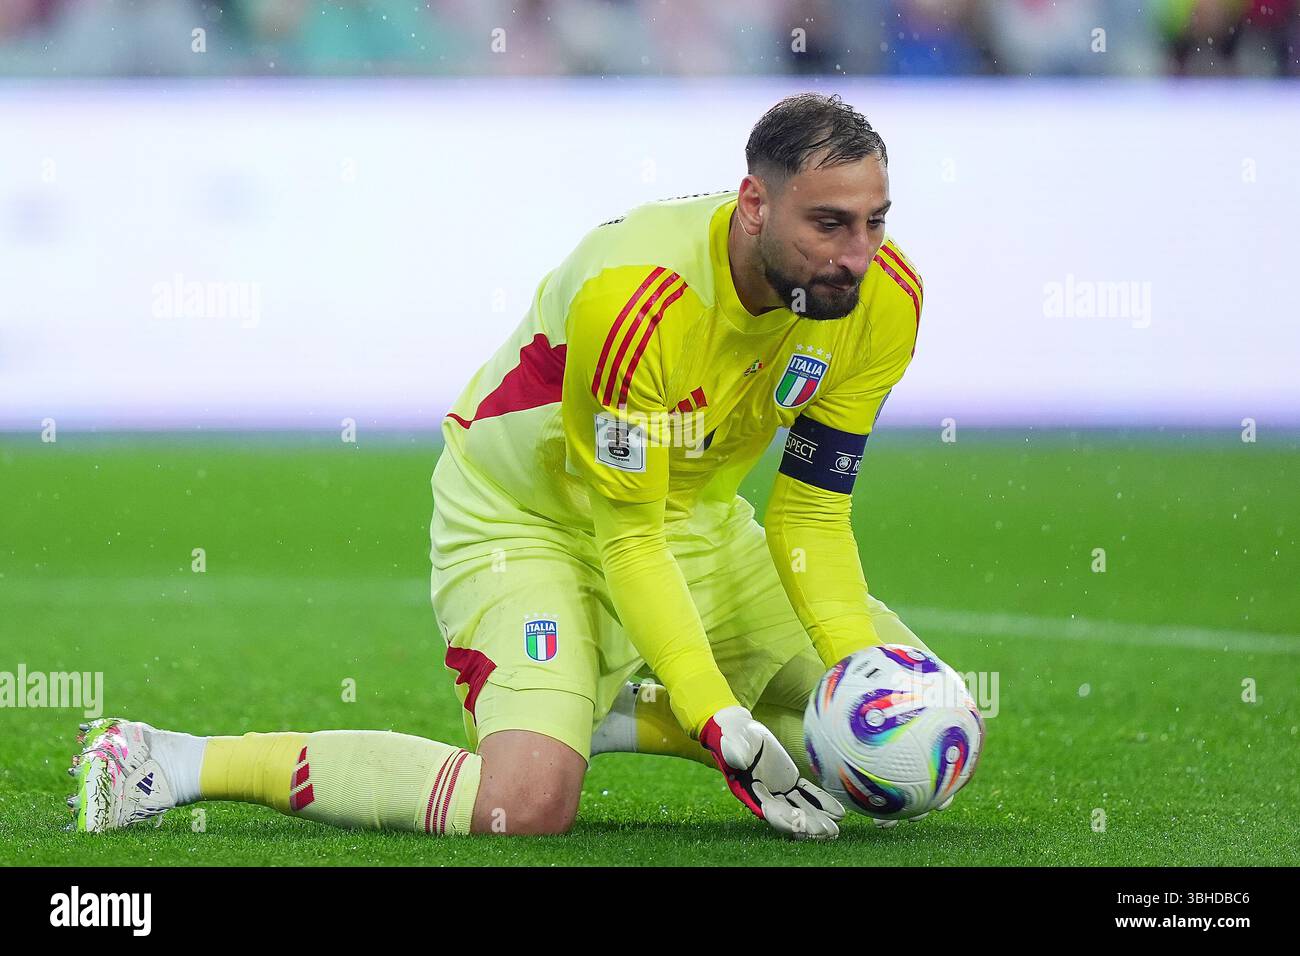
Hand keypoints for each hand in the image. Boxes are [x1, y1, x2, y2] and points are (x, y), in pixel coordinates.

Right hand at [700, 705, 843, 839]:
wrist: (739, 729)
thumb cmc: (732, 734)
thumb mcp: (731, 740)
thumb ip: (735, 751)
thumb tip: (740, 761)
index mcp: (749, 789)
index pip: (768, 810)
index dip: (784, 818)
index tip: (799, 823)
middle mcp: (765, 795)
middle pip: (787, 815)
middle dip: (805, 825)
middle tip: (825, 832)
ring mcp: (779, 790)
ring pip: (800, 808)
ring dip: (817, 819)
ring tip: (834, 830)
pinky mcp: (790, 781)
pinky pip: (808, 794)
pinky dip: (822, 803)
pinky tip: (838, 812)